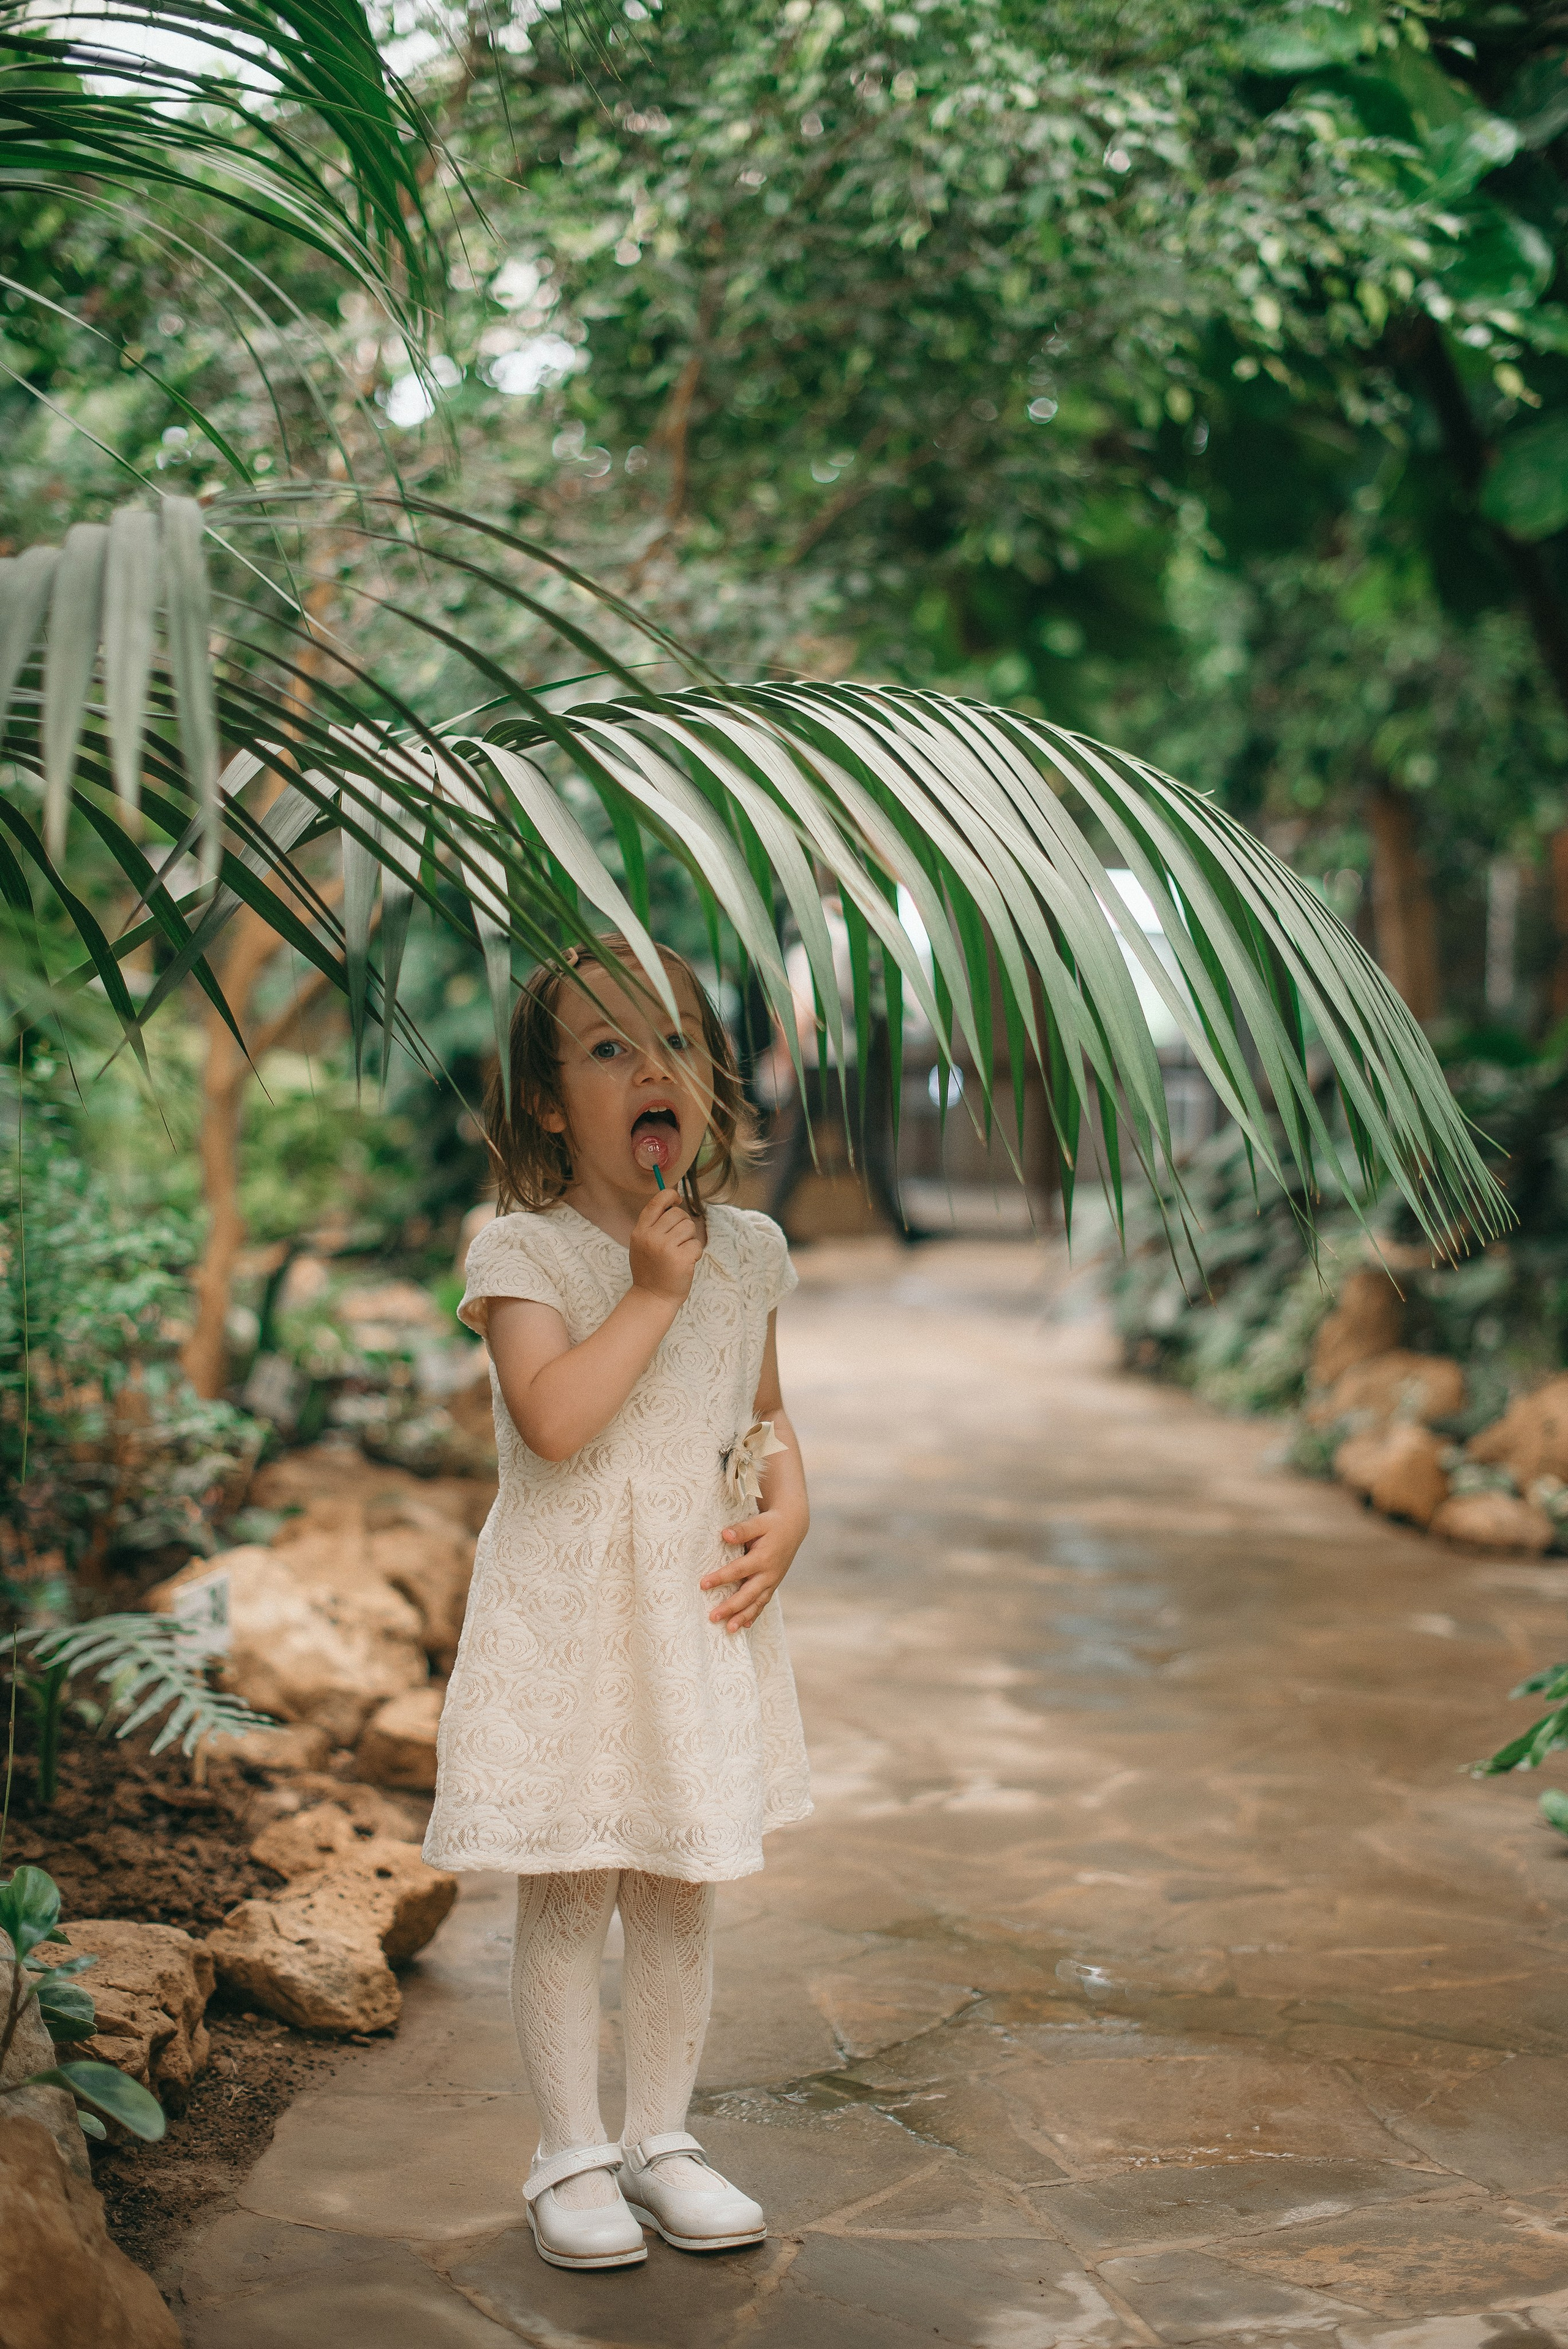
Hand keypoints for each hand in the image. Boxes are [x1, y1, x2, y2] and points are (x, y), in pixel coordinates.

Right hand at [628, 1189, 703, 1303]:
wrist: (652, 1297)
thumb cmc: (650, 1270)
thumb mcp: (642, 1245)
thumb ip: (653, 1226)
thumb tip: (673, 1204)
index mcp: (640, 1231)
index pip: (657, 1202)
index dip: (670, 1195)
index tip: (677, 1200)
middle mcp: (651, 1237)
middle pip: (678, 1214)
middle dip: (684, 1224)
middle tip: (679, 1240)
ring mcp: (666, 1248)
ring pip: (689, 1227)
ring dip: (690, 1239)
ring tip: (680, 1252)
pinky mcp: (681, 1259)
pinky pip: (696, 1244)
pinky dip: (695, 1253)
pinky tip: (685, 1263)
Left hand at [701, 1507, 805, 1633]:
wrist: (793, 1527)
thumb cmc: (772, 1524)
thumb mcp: (759, 1522)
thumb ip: (742, 1530)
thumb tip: (725, 1534)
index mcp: (763, 1557)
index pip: (738, 1570)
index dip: (721, 1578)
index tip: (703, 1584)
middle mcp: (769, 1573)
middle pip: (748, 1594)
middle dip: (731, 1607)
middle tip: (713, 1617)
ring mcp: (772, 1581)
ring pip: (757, 1603)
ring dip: (743, 1617)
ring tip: (729, 1629)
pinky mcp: (772, 1585)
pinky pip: (763, 1602)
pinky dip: (754, 1614)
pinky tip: (745, 1625)